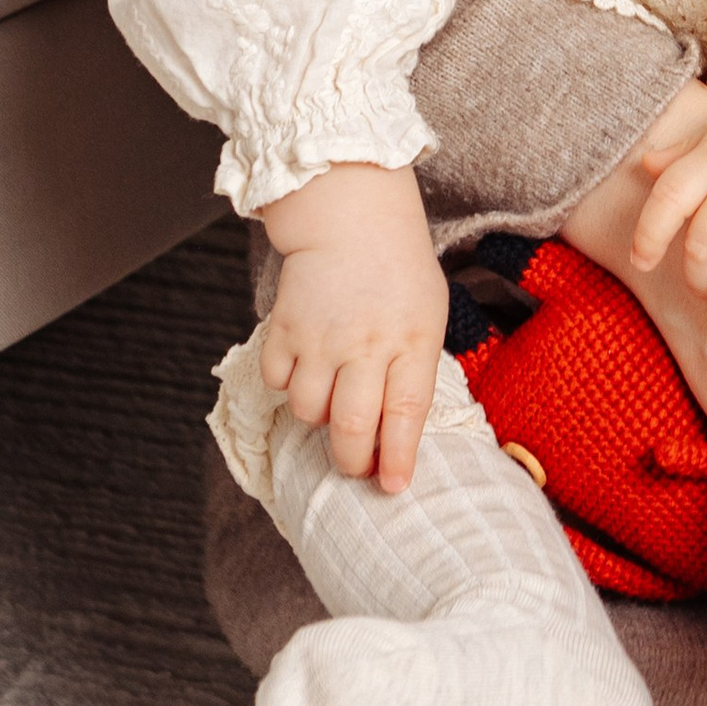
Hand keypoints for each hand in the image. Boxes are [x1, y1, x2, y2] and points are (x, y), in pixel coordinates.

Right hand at [254, 162, 446, 494]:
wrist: (351, 217)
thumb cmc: (398, 272)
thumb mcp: (428, 315)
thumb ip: (416, 370)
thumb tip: (402, 435)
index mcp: (412, 340)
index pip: (407, 413)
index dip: (399, 458)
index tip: (394, 487)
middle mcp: (366, 343)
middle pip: (353, 426)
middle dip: (353, 462)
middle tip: (356, 468)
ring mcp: (322, 337)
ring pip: (310, 412)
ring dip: (319, 421)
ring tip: (332, 400)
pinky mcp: (285, 328)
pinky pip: (278, 383)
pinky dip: (289, 387)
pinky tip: (306, 368)